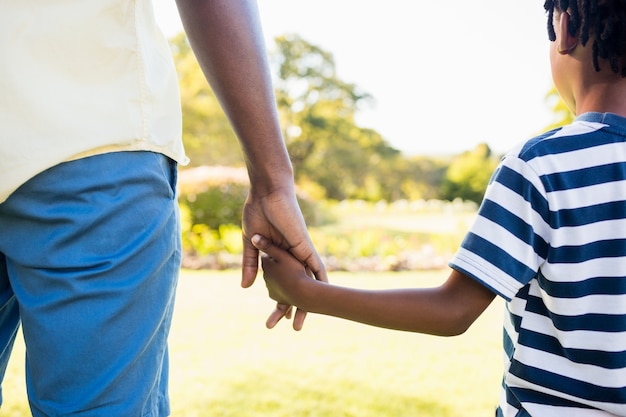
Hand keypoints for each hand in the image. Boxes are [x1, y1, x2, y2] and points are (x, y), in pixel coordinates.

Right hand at [241, 186, 326, 328]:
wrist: (266, 194)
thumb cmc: (258, 213)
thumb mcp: (251, 244)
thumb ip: (251, 264)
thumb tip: (245, 287)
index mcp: (279, 256)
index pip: (282, 284)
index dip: (280, 301)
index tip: (279, 318)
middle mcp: (292, 257)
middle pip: (297, 286)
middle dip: (295, 308)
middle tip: (294, 328)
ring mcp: (300, 252)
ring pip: (308, 280)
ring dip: (310, 300)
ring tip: (306, 321)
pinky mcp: (305, 245)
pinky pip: (317, 265)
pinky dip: (322, 279)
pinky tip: (327, 293)